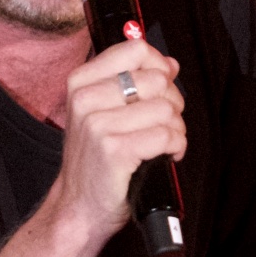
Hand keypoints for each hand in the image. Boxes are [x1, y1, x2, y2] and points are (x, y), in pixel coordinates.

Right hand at [54, 38, 184, 242]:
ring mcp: (97, 125)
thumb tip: (170, 63)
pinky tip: (165, 155)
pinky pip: (166, 135)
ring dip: (176, 129)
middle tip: (164, 123)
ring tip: (163, 143)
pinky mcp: (114, 151)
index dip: (160, 67)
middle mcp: (84, 99)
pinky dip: (175, 147)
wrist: (79, 206)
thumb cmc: (96, 159)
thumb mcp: (103, 111)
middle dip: (173, 103)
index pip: (136, 50)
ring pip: (166, 109)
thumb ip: (134, 82)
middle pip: (157, 79)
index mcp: (80, 82)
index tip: (161, 88)